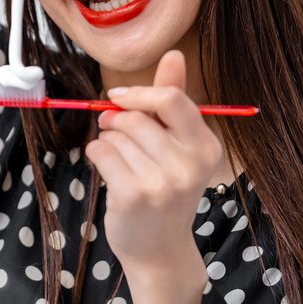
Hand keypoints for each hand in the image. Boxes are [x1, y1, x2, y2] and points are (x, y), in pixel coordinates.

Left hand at [84, 50, 223, 271]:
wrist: (159, 249)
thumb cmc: (165, 190)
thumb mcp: (178, 146)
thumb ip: (174, 99)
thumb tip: (174, 54)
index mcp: (206, 147)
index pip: (171, 100)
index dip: (139, 92)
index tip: (119, 96)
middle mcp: (189, 165)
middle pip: (136, 117)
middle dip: (116, 119)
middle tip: (111, 129)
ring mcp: (162, 183)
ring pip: (115, 135)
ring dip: (107, 140)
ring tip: (117, 158)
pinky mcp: (133, 196)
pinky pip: (100, 152)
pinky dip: (96, 154)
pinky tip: (106, 169)